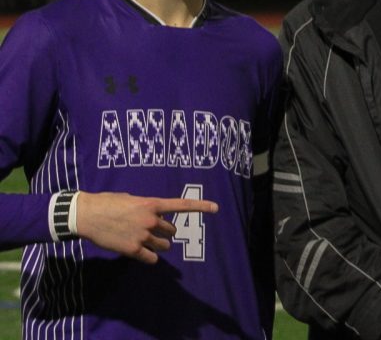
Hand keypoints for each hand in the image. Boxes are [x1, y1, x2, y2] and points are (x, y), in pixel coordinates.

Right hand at [75, 191, 217, 263]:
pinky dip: (149, 257)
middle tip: (151, 231)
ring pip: (163, 245)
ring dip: (158, 245)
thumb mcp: (130, 199)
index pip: (181, 205)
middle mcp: (151, 220)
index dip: (200, 206)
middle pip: (170, 231)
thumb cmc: (107, 203)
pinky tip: (142, 254)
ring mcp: (142, 235)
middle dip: (164, 232)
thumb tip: (153, 216)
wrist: (86, 215)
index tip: (216, 208)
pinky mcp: (133, 249)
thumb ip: (145, 207)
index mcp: (151, 204)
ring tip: (145, 241)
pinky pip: (151, 258)